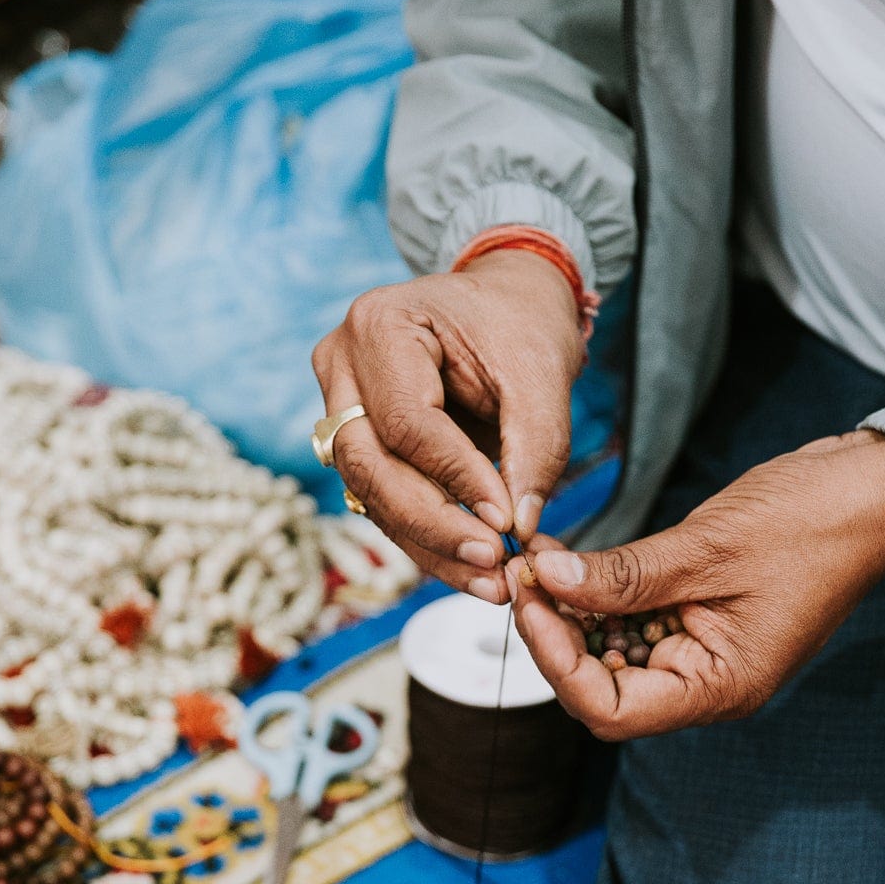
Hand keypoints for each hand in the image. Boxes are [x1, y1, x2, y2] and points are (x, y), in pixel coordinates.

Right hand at [312, 249, 585, 601]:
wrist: (506, 303)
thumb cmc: (521, 320)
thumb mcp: (544, 369)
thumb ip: (537, 445)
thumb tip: (520, 526)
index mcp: (380, 324)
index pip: (406, 422)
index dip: (456, 479)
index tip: (507, 523)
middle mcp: (342, 364)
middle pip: (371, 465)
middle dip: (433, 525)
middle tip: (492, 565)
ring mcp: (340, 404)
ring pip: (371, 494)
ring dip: (430, 545)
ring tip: (489, 581)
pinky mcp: (358, 441)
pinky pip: (385, 500)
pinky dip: (429, 539)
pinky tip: (471, 568)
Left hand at [508, 430, 884, 738]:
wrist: (873, 490)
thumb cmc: (813, 521)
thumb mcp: (708, 546)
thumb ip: (625, 574)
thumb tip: (546, 581)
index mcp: (720, 687)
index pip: (611, 710)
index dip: (558, 662)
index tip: (529, 600)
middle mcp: (707, 682)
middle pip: (602, 688)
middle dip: (556, 634)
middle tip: (522, 572)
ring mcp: (703, 651)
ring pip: (612, 653)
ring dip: (571, 612)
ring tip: (539, 558)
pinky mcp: (699, 618)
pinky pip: (634, 622)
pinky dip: (599, 595)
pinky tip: (570, 558)